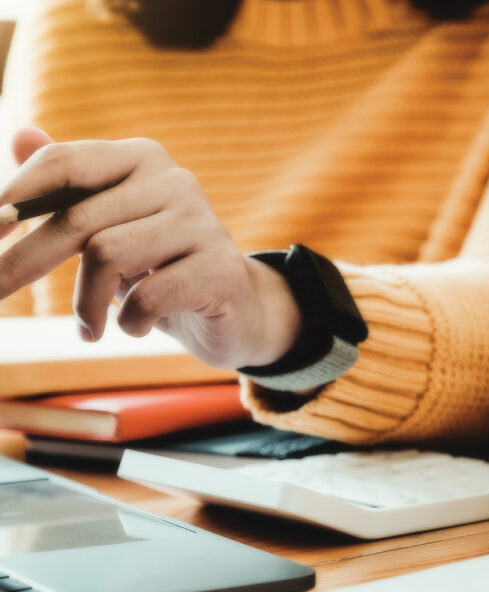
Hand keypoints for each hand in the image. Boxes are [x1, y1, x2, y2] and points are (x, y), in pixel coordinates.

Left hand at [0, 128, 301, 369]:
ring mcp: (202, 223)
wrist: (236, 307)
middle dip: (21, 263)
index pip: (62, 164)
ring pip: (107, 256)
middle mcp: (174, 181)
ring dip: (86, 305)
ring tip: (89, 330)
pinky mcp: (221, 269)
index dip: (10, 200)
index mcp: (141, 159)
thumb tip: (22, 134)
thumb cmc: (163, 266)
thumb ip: (72, 188)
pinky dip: (129, 322)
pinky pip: (149, 297)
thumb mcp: (114, 226)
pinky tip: (134, 328)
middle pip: (76, 219)